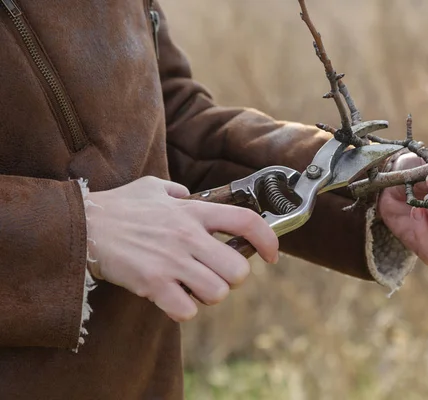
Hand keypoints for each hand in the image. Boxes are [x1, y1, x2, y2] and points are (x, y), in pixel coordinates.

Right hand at [85, 176, 278, 321]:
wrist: (84, 225)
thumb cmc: (119, 207)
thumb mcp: (152, 187)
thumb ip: (177, 190)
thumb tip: (189, 193)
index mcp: (193, 211)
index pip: (246, 222)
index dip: (268, 240)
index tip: (272, 256)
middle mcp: (188, 236)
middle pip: (239, 270)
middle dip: (233, 278)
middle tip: (217, 275)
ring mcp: (171, 261)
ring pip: (218, 293)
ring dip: (208, 295)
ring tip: (191, 286)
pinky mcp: (153, 284)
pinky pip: (187, 310)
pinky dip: (183, 310)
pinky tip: (172, 298)